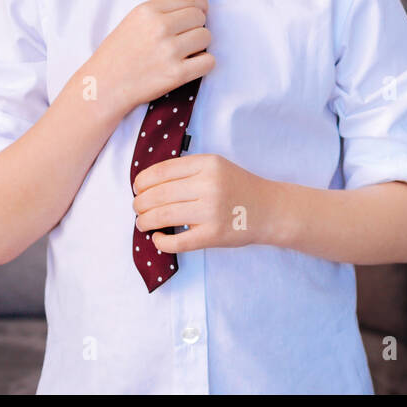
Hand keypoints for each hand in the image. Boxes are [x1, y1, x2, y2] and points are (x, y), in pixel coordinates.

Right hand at [85, 0, 212, 117]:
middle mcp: (159, 27)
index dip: (200, 7)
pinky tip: (190, 66)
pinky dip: (203, 64)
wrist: (103, 87)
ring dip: (200, 46)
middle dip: (197, 27)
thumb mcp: (132, 21)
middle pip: (200, 18)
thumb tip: (198, 8)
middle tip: (185, 38)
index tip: (200, 13)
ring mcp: (169, 51)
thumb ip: (161, 12)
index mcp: (147, 11)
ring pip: (206, 37)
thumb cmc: (118, 54)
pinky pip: (209, 61)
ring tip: (184, 53)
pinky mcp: (177, 74)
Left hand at [132, 154, 271, 251]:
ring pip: (162, 216)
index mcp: (208, 164)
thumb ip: (187, 170)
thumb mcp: (217, 166)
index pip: (161, 171)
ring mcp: (211, 211)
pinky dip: (160, 242)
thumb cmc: (238, 187)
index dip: (142, 181)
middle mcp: (209, 185)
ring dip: (145, 221)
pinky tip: (158, 238)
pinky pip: (176, 242)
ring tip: (143, 223)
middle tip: (138, 208)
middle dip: (140, 203)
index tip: (137, 188)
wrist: (269, 209)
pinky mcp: (213, 235)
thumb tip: (146, 183)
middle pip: (158, 195)